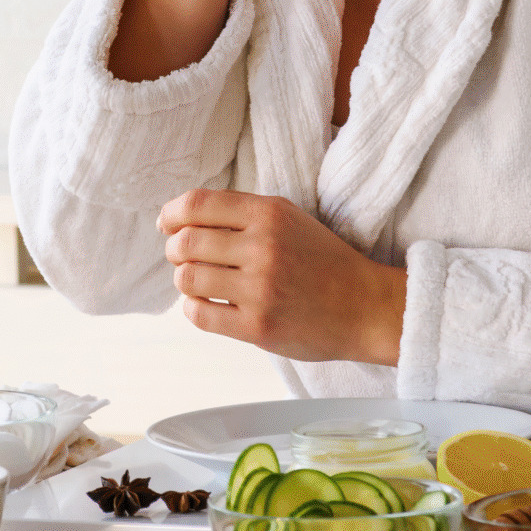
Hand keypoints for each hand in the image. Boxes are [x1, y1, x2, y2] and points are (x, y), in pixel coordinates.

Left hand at [158, 189, 406, 365]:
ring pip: (188, 278)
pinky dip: (193, 308)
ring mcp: (260, 289)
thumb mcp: (288, 219)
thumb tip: (180, 218)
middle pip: (186, 241)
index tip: (166, 224)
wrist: (365, 307)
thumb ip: (241, 214)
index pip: (197, 204)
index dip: (171, 213)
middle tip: (181, 256)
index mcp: (269, 214)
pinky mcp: (258, 326)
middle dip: (174, 249)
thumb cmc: (322, 262)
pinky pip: (200, 314)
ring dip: (184, 279)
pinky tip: (207, 304)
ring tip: (198, 282)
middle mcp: (263, 247)